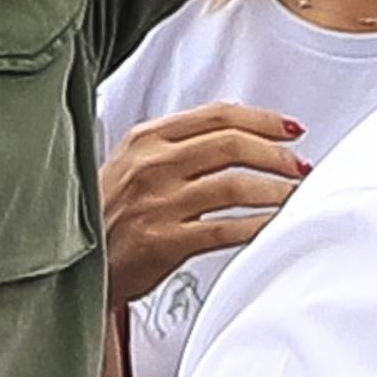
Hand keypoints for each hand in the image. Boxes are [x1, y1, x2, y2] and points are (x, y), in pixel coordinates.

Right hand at [97, 101, 307, 298]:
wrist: (77, 261)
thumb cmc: (106, 212)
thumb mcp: (131, 162)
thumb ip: (175, 144)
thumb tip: (236, 133)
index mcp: (146, 138)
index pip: (216, 115)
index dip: (262, 119)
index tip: (289, 128)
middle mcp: (153, 164)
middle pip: (231, 145)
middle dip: (276, 154)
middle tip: (299, 164)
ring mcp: (159, 203)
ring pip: (234, 186)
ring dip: (275, 190)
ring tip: (294, 196)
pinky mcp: (166, 241)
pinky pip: (226, 230)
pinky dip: (258, 226)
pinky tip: (273, 226)